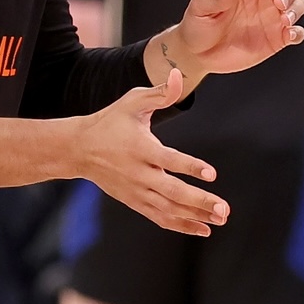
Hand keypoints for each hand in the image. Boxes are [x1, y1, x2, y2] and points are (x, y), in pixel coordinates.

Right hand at [79, 70, 229, 235]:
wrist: (79, 149)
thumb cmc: (111, 121)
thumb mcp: (132, 101)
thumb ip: (160, 93)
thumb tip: (179, 74)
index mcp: (139, 148)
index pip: (168, 160)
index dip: (190, 166)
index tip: (212, 174)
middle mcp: (138, 173)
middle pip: (171, 192)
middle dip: (199, 201)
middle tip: (224, 208)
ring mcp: (136, 191)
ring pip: (168, 209)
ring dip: (195, 216)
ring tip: (221, 219)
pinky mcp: (134, 201)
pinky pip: (160, 217)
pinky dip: (181, 225)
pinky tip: (203, 229)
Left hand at [171, 0, 303, 76]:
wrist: (198, 54)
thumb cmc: (197, 25)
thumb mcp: (200, 8)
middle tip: (280, 3)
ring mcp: (272, 18)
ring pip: (297, 5)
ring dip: (296, 9)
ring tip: (285, 20)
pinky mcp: (276, 39)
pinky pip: (295, 32)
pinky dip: (297, 32)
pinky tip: (289, 35)